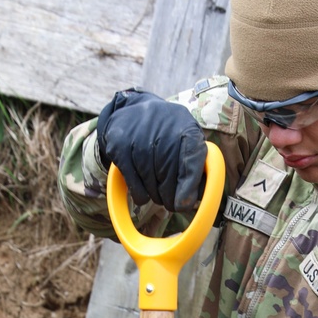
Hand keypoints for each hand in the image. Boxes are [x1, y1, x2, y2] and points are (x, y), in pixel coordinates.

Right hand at [96, 89, 207, 211]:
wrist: (134, 112)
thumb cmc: (168, 135)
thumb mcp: (187, 142)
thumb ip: (197, 168)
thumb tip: (194, 199)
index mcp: (186, 126)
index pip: (192, 157)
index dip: (189, 184)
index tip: (184, 204)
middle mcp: (162, 127)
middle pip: (169, 173)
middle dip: (171, 196)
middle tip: (172, 204)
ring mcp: (139, 136)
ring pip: (149, 180)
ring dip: (156, 195)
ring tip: (158, 194)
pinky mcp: (120, 145)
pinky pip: (132, 181)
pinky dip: (140, 194)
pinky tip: (144, 193)